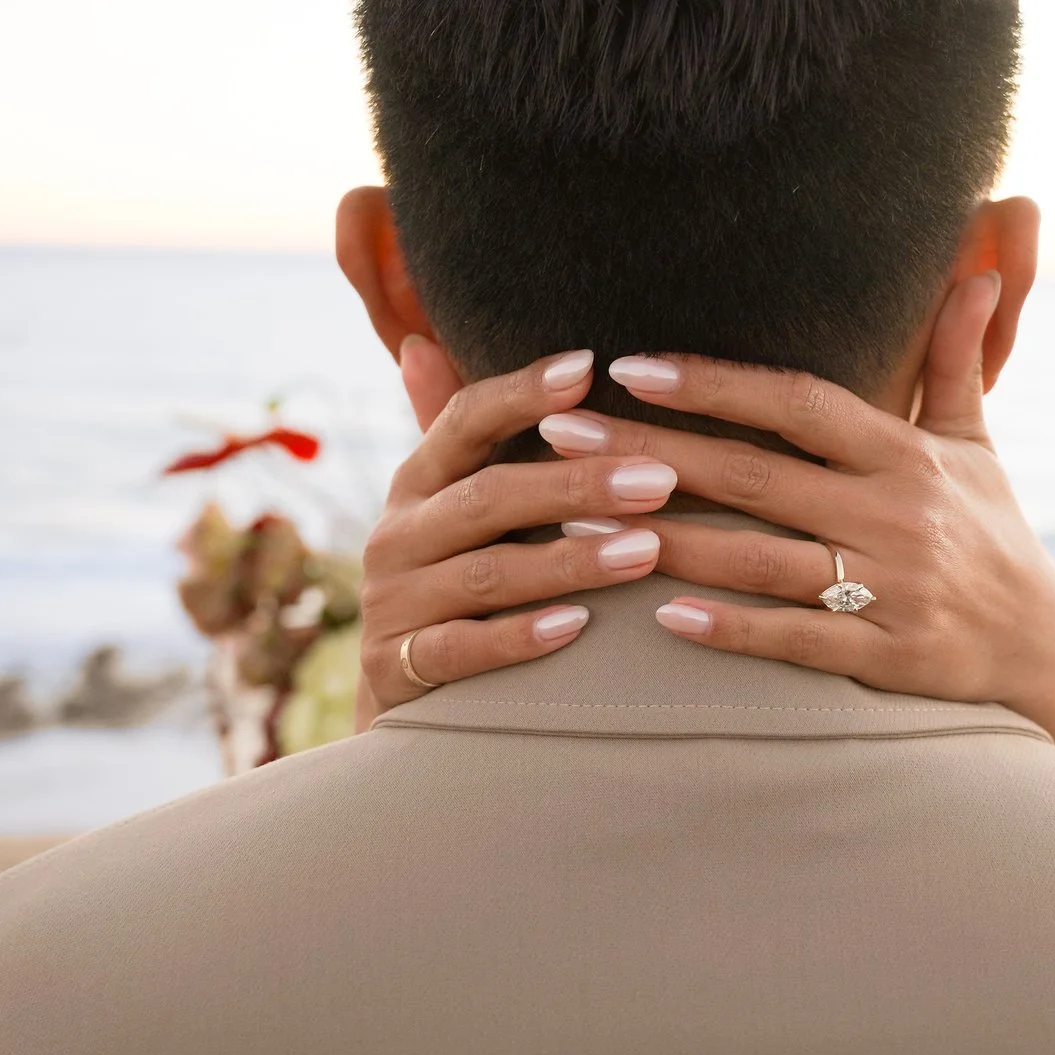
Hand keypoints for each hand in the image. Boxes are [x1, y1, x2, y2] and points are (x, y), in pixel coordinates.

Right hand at [352, 346, 682, 726]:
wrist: (403, 714)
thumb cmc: (453, 590)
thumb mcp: (452, 511)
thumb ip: (458, 436)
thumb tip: (422, 340)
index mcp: (417, 485)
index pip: (464, 421)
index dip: (523, 392)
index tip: (590, 367)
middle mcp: (396, 536)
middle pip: (489, 496)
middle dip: (578, 485)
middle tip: (661, 477)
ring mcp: (393, 605)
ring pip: (486, 574)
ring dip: (569, 560)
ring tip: (646, 551)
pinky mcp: (398, 670)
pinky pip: (461, 650)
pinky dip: (518, 638)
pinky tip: (578, 628)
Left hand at [539, 274, 1054, 767]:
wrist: (1050, 652)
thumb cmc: (994, 537)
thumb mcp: (977, 444)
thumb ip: (956, 359)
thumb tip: (977, 270)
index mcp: (905, 454)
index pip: (797, 404)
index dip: (714, 383)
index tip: (633, 366)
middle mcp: (896, 513)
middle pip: (755, 475)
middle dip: (653, 451)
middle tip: (563, 431)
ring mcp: (891, 587)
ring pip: (760, 558)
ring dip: (667, 538)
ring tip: (579, 519)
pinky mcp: (888, 656)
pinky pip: (796, 639)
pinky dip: (731, 628)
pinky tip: (662, 615)